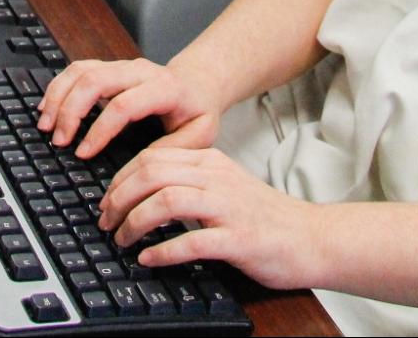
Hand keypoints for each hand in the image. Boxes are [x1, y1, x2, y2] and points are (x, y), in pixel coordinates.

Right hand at [37, 58, 221, 158]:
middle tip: (58, 140)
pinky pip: (78, 69)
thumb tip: (139, 166)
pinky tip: (47, 107)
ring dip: (59, 96)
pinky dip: (59, 86)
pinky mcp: (109, 68)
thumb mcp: (200, 135)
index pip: (124, 105)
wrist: (198, 84)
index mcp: (164, 88)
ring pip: (82, 70)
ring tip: (45, 126)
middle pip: (96, 80)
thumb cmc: (197, 112)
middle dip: (71, 110)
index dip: (100, 129)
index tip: (83, 153)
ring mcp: (122, 66)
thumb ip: (173, 150)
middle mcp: (140, 71)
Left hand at [98, 146, 321, 289]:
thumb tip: (142, 193)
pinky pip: (191, 241)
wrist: (311, 237)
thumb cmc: (265, 217)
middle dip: (119, 198)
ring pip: (166, 201)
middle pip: (152, 174)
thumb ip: (190, 182)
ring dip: (134, 222)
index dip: (120, 179)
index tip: (106, 202)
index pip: (152, 158)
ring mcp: (228, 207)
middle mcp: (216, 178)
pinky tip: (149, 260)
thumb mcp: (225, 186)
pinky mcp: (238, 239)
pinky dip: (163, 251)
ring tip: (122, 240)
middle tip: (106, 222)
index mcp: (211, 162)